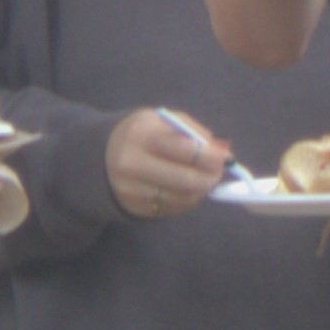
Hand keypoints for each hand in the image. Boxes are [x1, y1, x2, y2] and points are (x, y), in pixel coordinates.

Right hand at [105, 108, 232, 219]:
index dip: (212, 155)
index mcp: (141, 135)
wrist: (103, 156)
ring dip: (203, 189)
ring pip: (184, 198)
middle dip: (212, 176)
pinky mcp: (136, 208)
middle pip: (187, 180)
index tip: (224, 156)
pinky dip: (189, 198)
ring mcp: (132, 190)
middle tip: (220, 171)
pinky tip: (186, 187)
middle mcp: (132, 164)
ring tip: (204, 177)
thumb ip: (195, 133)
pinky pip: (175, 208)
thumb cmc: (144, 134)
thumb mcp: (165, 122)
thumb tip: (225, 153)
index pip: (186, 150)